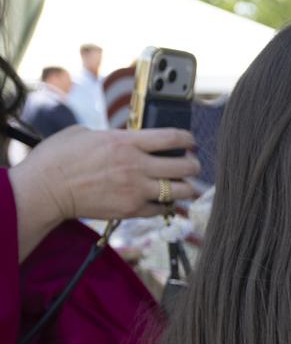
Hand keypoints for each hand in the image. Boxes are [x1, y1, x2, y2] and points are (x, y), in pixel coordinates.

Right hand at [11, 126, 200, 259]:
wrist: (44, 190)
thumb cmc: (58, 158)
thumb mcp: (86, 133)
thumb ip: (114, 137)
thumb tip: (128, 139)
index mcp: (125, 142)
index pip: (172, 138)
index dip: (187, 139)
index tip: (190, 142)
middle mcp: (136, 166)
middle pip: (185, 167)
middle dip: (193, 165)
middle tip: (191, 165)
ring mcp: (136, 190)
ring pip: (180, 191)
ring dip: (186, 187)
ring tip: (183, 185)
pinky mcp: (131, 210)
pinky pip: (162, 209)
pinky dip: (166, 205)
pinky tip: (162, 200)